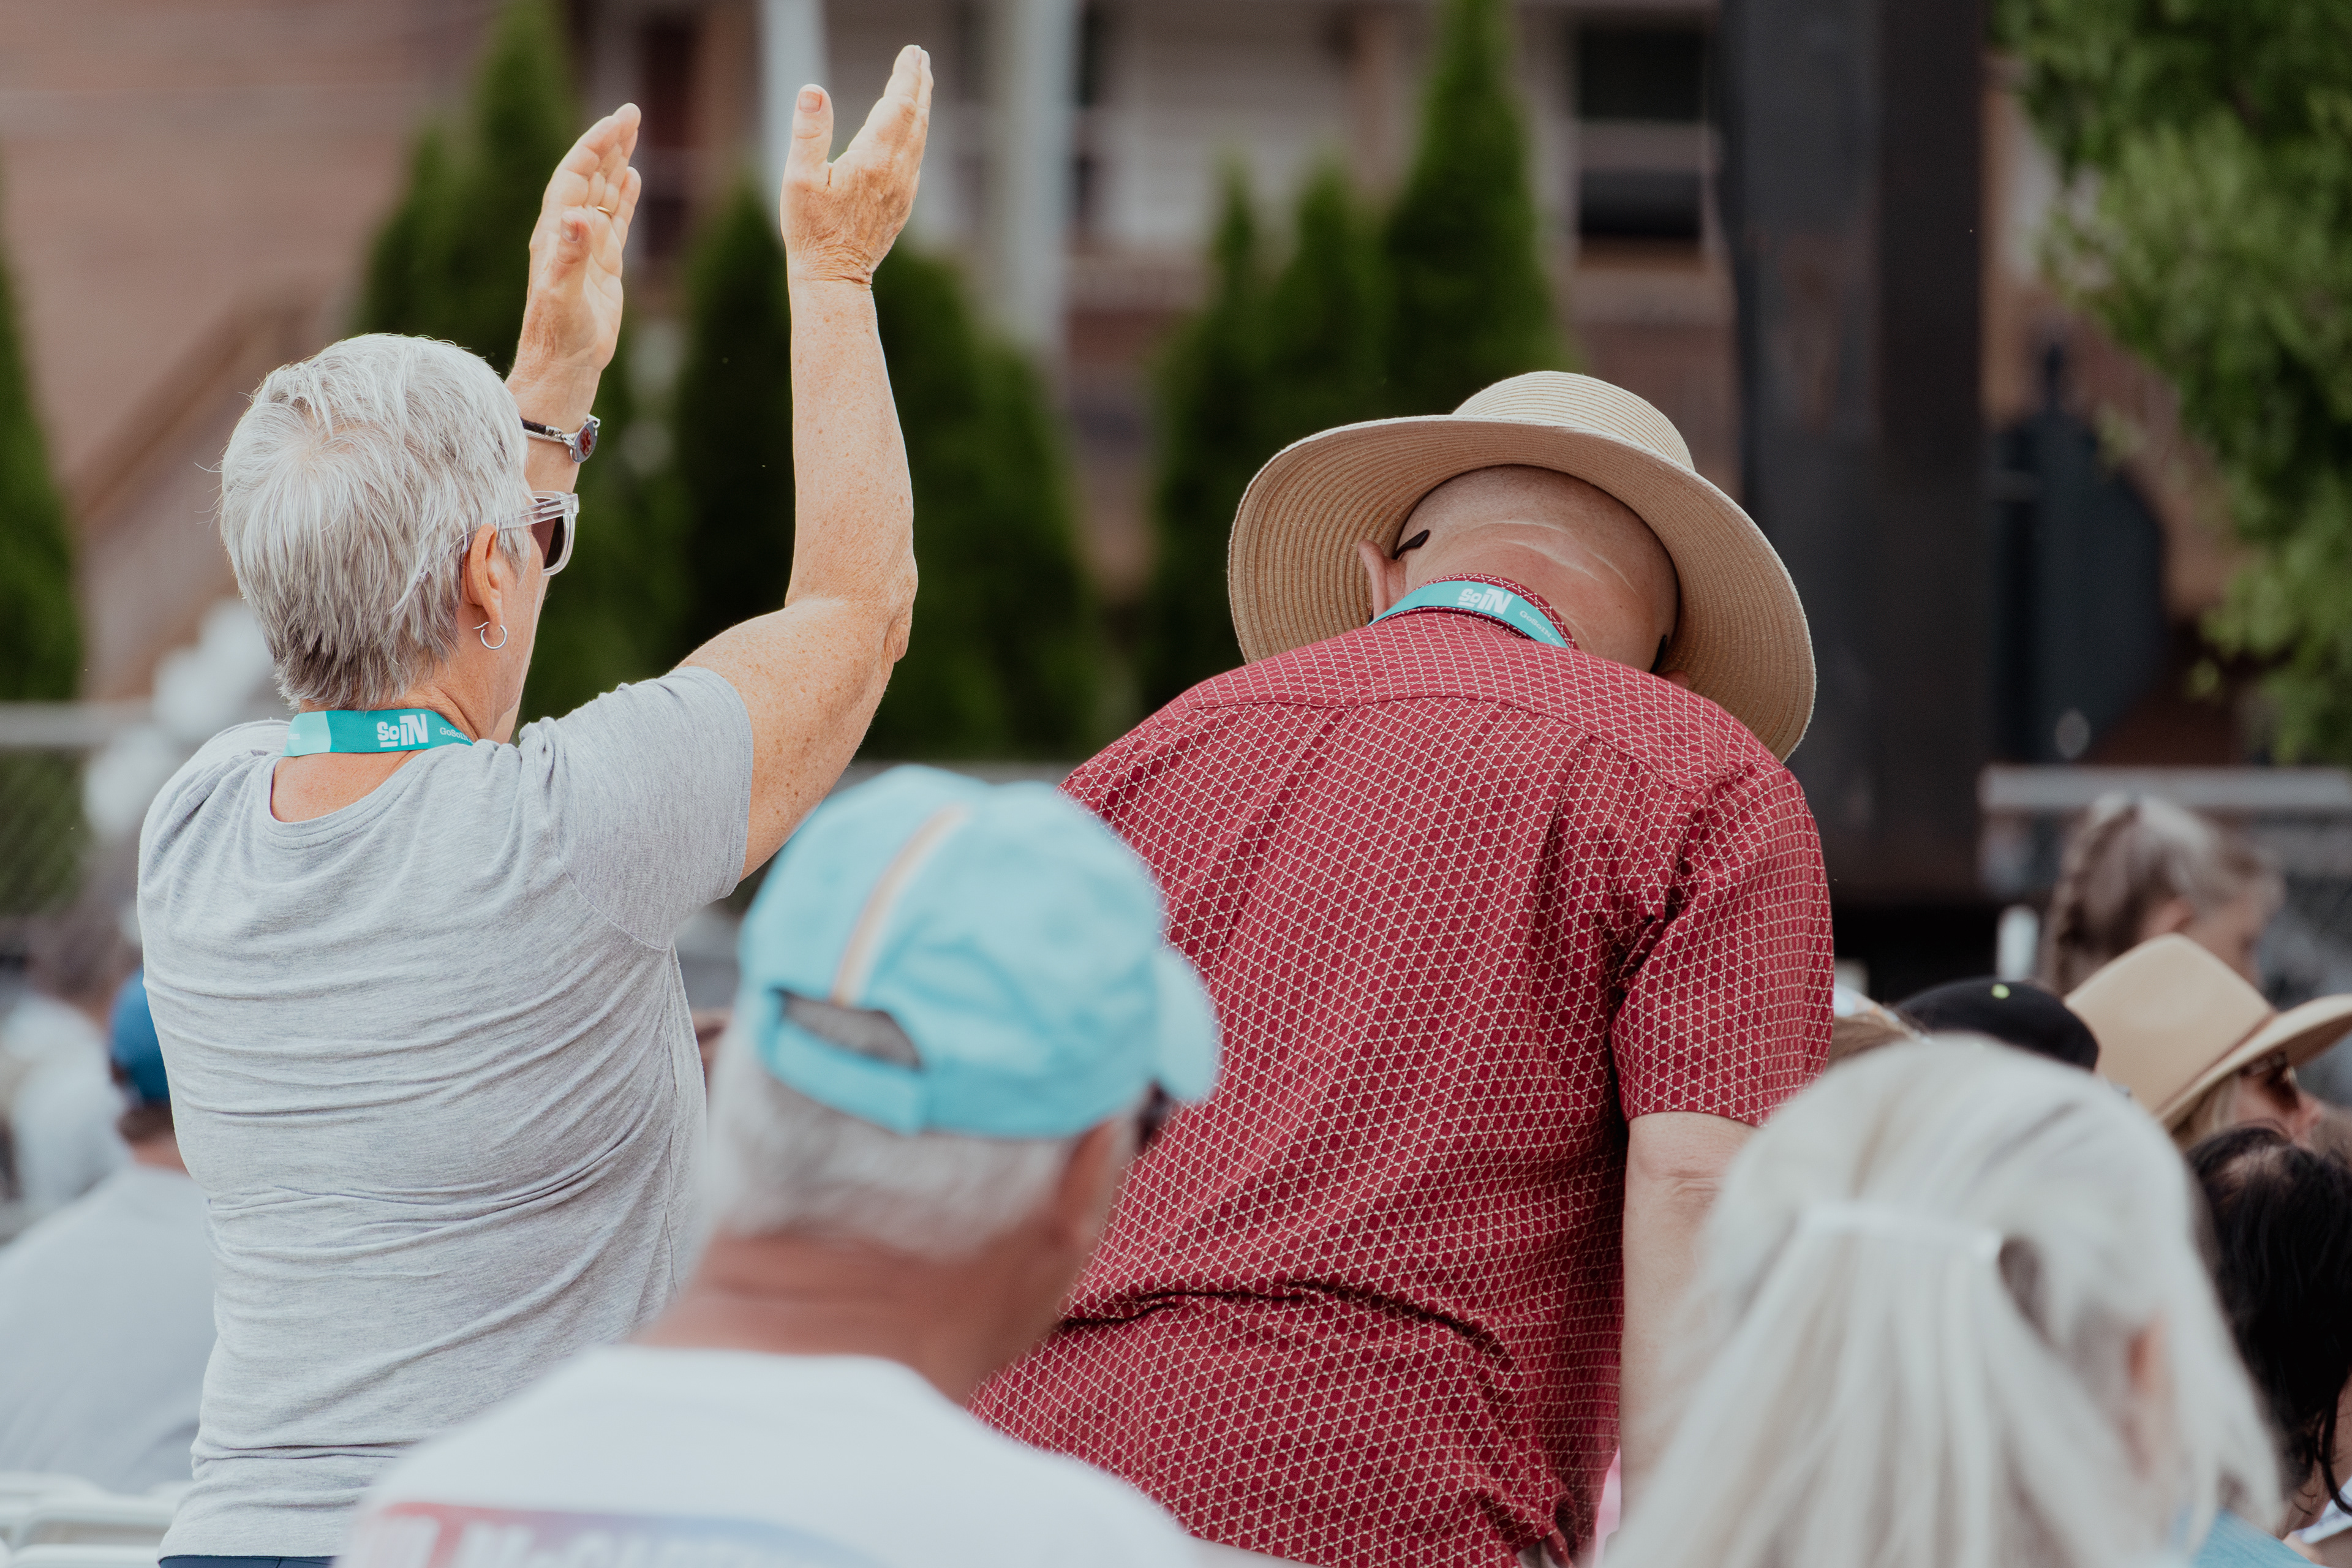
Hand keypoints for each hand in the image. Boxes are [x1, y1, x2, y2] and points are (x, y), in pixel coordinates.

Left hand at [512, 104, 642, 420]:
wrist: (563, 369)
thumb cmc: (558, 336)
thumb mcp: (564, 294)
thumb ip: (571, 254)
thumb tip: (580, 214)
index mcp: (556, 232)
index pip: (576, 175)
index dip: (595, 145)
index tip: (618, 120)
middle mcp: (569, 234)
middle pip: (590, 176)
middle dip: (609, 144)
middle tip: (632, 113)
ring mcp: (586, 249)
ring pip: (604, 195)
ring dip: (617, 164)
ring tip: (633, 134)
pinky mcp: (603, 268)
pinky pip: (615, 222)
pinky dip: (624, 198)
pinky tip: (634, 178)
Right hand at [780, 45, 932, 287]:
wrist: (835, 279)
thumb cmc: (812, 231)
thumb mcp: (799, 179)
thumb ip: (809, 133)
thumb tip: (813, 90)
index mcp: (873, 160)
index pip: (898, 105)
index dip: (906, 76)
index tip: (912, 51)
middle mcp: (897, 172)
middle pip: (916, 117)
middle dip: (919, 83)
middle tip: (921, 56)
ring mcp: (903, 190)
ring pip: (919, 138)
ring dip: (921, 106)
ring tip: (921, 83)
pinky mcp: (901, 204)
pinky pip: (915, 158)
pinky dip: (917, 133)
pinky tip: (912, 130)